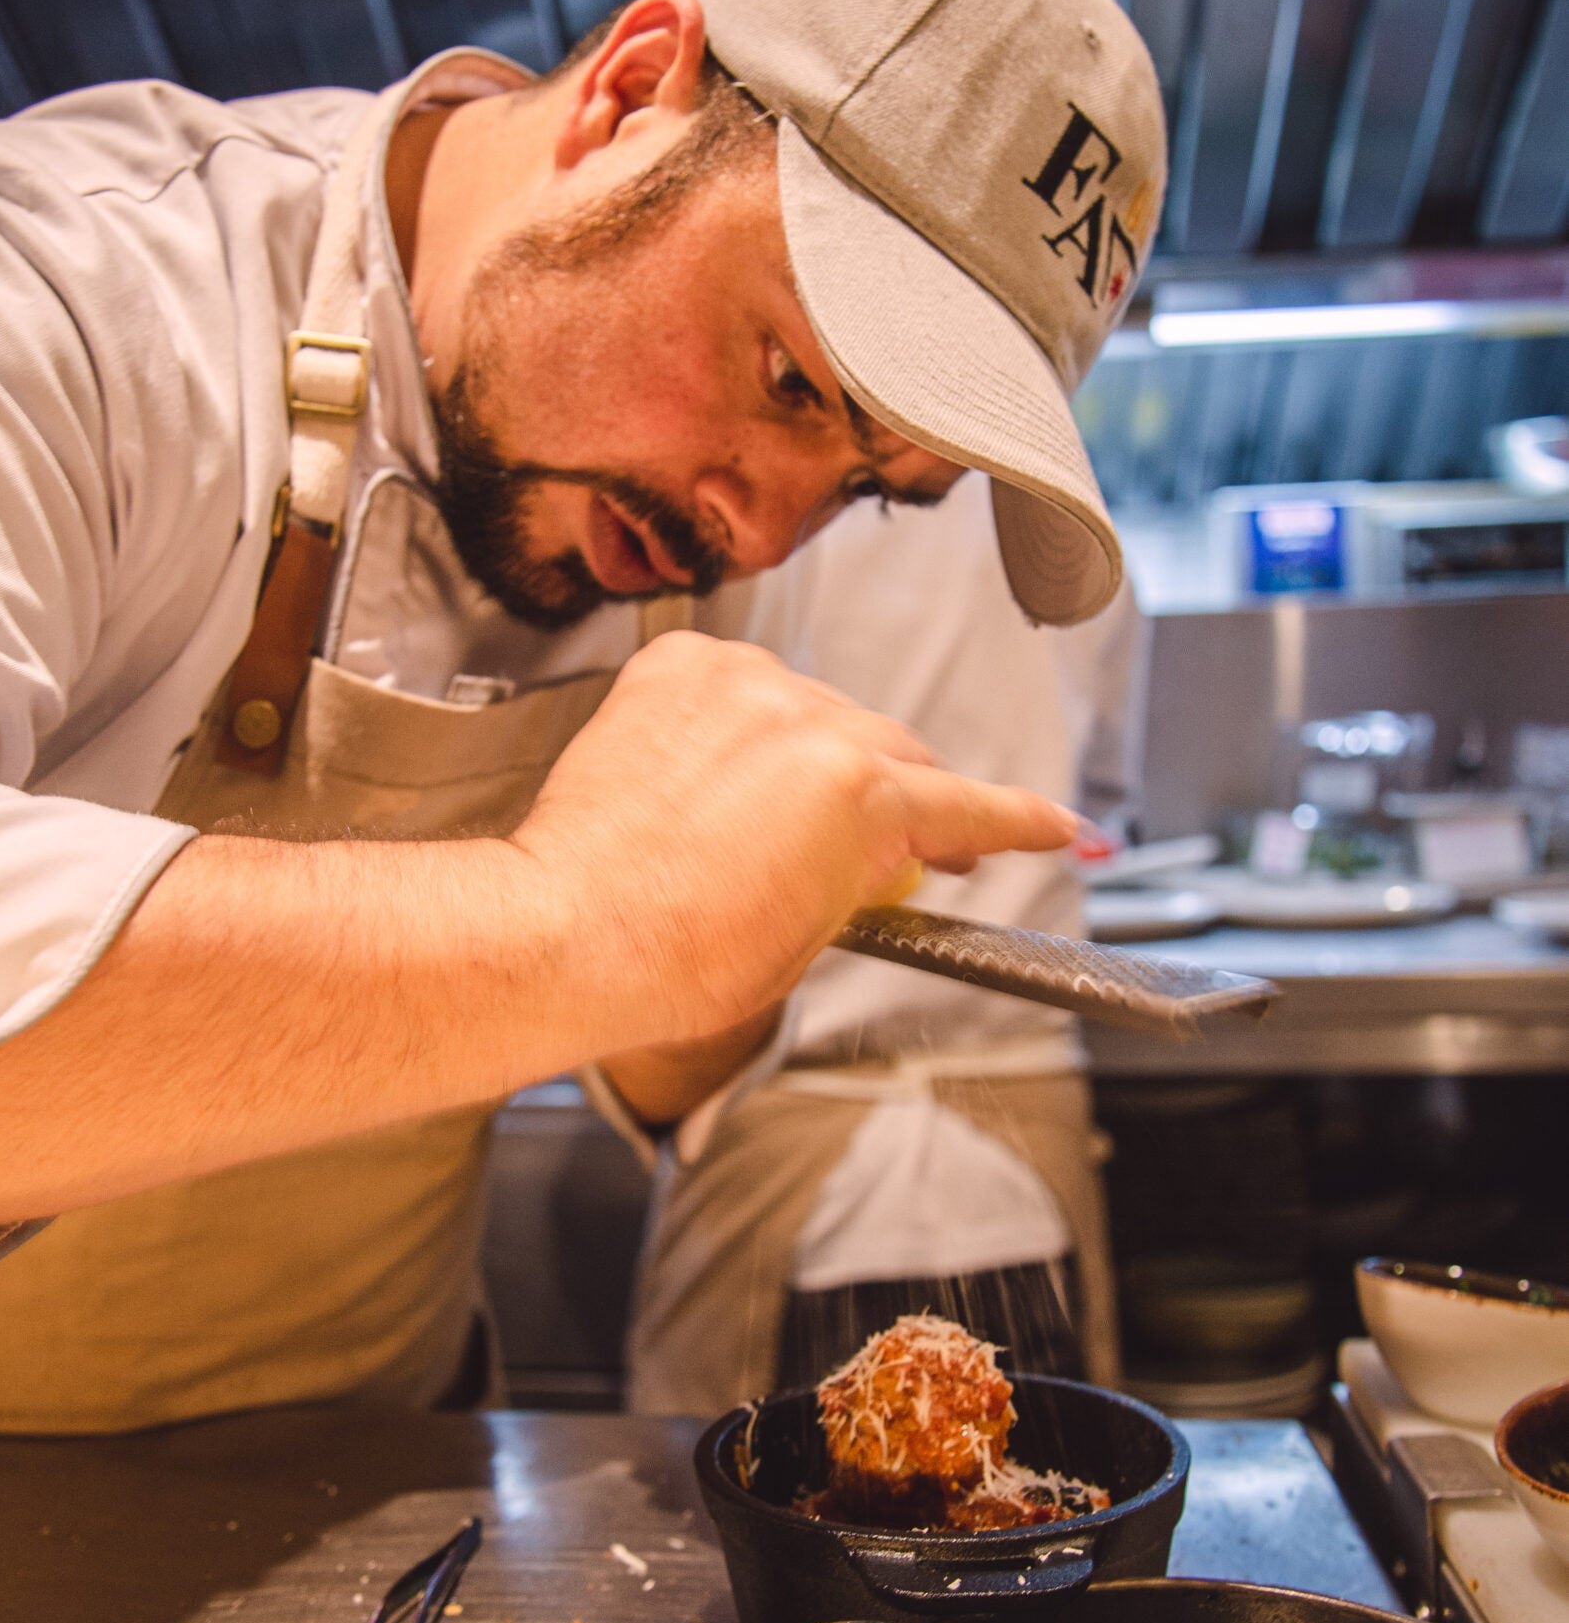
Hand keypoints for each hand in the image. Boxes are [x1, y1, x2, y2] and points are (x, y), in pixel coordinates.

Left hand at [512, 632, 1075, 1050]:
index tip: (1055, 824)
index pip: (966, 807)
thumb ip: (862, 877)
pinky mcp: (680, 668)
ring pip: (814, 712)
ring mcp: (742, 685)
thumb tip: (871, 861)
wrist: (567, 930)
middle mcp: (811, 721)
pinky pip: (740, 685)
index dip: (1019, 822)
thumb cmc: (675, 955)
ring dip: (805, 757)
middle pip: (891, 753)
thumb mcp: (810, 938)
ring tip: (748, 826)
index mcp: (861, 796)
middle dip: (891, 800)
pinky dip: (737, 723)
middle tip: (874, 850)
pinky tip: (705, 778)